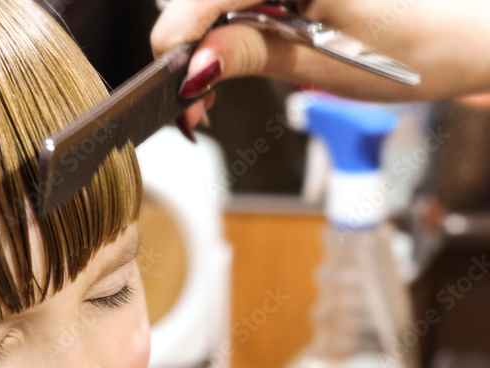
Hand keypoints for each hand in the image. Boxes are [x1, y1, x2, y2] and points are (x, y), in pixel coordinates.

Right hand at [155, 0, 489, 132]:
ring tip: (206, 98)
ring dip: (198, 50)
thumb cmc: (405, 47)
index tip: (169, 79)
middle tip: (193, 105)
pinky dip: (216, 42)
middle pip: (201, 0)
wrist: (451, 42)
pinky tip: (219, 72)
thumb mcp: (318, 58)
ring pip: (210, 6)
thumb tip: (194, 65)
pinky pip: (229, 8)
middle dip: (187, 50)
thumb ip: (250, 52)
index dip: (181, 34)